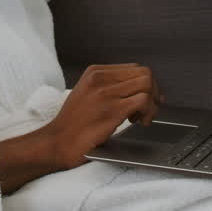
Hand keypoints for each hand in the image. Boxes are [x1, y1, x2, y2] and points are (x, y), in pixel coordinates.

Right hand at [38, 64, 161, 169]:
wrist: (57, 142)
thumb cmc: (73, 124)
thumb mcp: (87, 94)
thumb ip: (109, 87)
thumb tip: (139, 89)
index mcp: (95, 72)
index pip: (134, 68)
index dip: (146, 84)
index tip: (147, 99)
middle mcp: (100, 79)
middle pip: (144, 73)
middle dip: (153, 92)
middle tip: (147, 109)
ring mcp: (105, 93)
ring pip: (146, 84)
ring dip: (152, 102)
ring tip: (141, 117)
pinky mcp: (112, 110)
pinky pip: (143, 100)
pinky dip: (149, 111)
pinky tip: (139, 122)